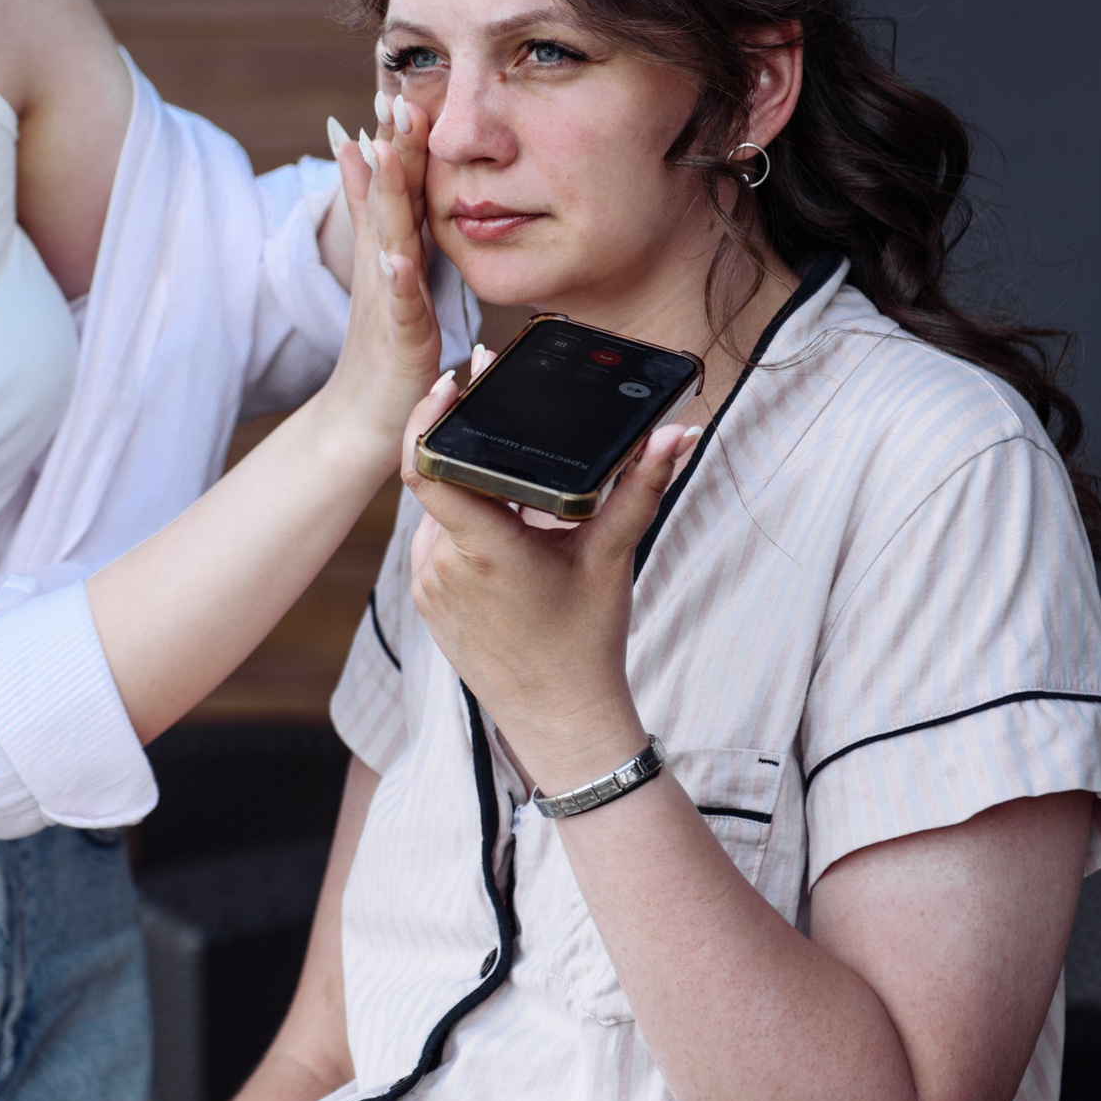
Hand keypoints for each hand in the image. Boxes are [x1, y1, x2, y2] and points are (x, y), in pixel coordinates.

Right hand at [314, 96, 442, 462]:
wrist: (363, 417)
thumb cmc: (381, 345)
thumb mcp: (381, 268)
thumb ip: (369, 210)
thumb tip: (354, 150)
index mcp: (389, 248)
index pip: (392, 184)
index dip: (395, 136)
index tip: (397, 84)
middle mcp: (384, 266)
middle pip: (387, 198)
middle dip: (390, 147)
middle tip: (392, 95)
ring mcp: (390, 300)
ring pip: (389, 239)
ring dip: (387, 196)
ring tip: (387, 153)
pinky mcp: (401, 339)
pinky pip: (400, 306)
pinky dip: (396, 280)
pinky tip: (396, 257)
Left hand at [399, 377, 700, 793]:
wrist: (560, 718)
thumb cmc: (588, 640)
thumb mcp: (612, 556)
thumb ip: (641, 487)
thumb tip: (675, 433)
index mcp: (486, 549)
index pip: (428, 466)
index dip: (430, 418)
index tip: (453, 382)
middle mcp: (443, 565)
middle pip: (443, 477)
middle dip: (469, 443)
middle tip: (495, 403)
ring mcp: (428, 585)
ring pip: (440, 509)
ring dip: (470, 488)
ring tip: (515, 482)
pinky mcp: (425, 600)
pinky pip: (435, 542)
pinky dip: (463, 524)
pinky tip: (500, 523)